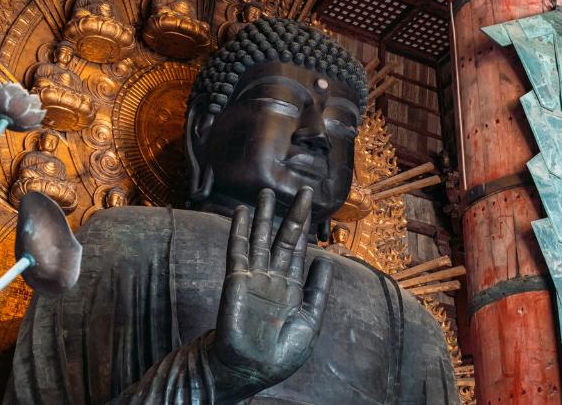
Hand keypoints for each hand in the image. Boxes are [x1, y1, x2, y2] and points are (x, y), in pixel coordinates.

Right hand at [209, 187, 332, 400]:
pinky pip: (237, 251)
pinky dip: (238, 230)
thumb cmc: (281, 354)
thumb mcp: (309, 322)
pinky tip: (240, 212)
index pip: (300, 251)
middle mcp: (274, 277)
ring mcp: (255, 277)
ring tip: (265, 192)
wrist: (251, 370)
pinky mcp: (236, 280)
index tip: (313, 207)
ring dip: (263, 216)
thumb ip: (317, 291)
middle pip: (284, 238)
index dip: (307, 229)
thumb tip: (325, 261)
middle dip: (293, 215)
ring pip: (260, 238)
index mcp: (293, 287)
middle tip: (304, 190)